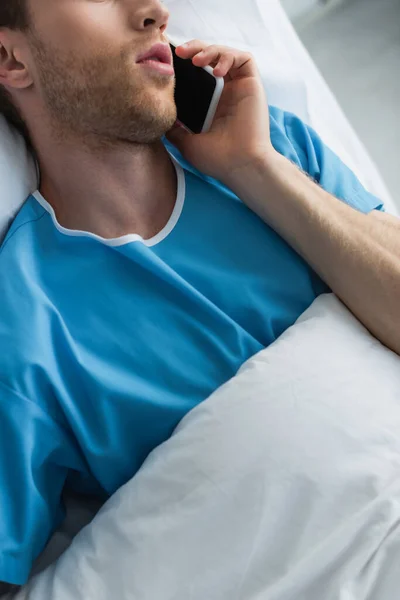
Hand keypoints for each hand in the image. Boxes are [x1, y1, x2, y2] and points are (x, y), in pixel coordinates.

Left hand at [165, 40, 273, 183]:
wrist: (240, 165)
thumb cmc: (218, 159)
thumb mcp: (187, 143)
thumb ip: (176, 130)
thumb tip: (162, 120)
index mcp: (216, 104)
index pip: (202, 73)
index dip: (188, 62)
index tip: (171, 61)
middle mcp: (229, 94)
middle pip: (213, 58)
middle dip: (196, 48)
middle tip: (179, 52)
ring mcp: (242, 89)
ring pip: (228, 54)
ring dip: (210, 50)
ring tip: (196, 60)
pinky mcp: (253, 86)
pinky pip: (244, 58)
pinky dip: (229, 56)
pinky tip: (217, 71)